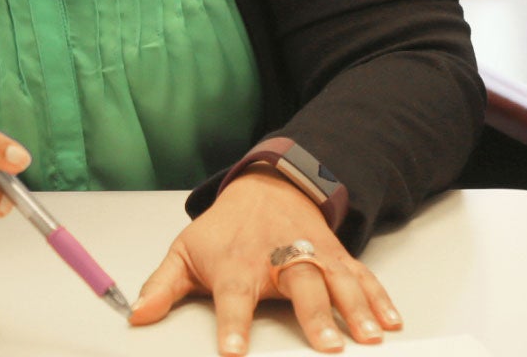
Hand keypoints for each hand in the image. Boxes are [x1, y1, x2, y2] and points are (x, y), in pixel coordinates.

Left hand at [130, 169, 402, 354]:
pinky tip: (390, 321)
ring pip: (338, 280)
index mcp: (240, 263)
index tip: (233, 351)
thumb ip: (163, 287)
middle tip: (327, 347)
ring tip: (369, 337)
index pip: (234, 296)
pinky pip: (362, 276)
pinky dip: (379, 297)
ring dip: (356, 309)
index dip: (233, 325)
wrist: (267, 186)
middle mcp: (281, 257)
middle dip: (316, 316)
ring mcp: (313, 255)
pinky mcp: (336, 256)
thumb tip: (136, 316)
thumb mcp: (187, 252)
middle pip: (300, 286)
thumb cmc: (227, 229)